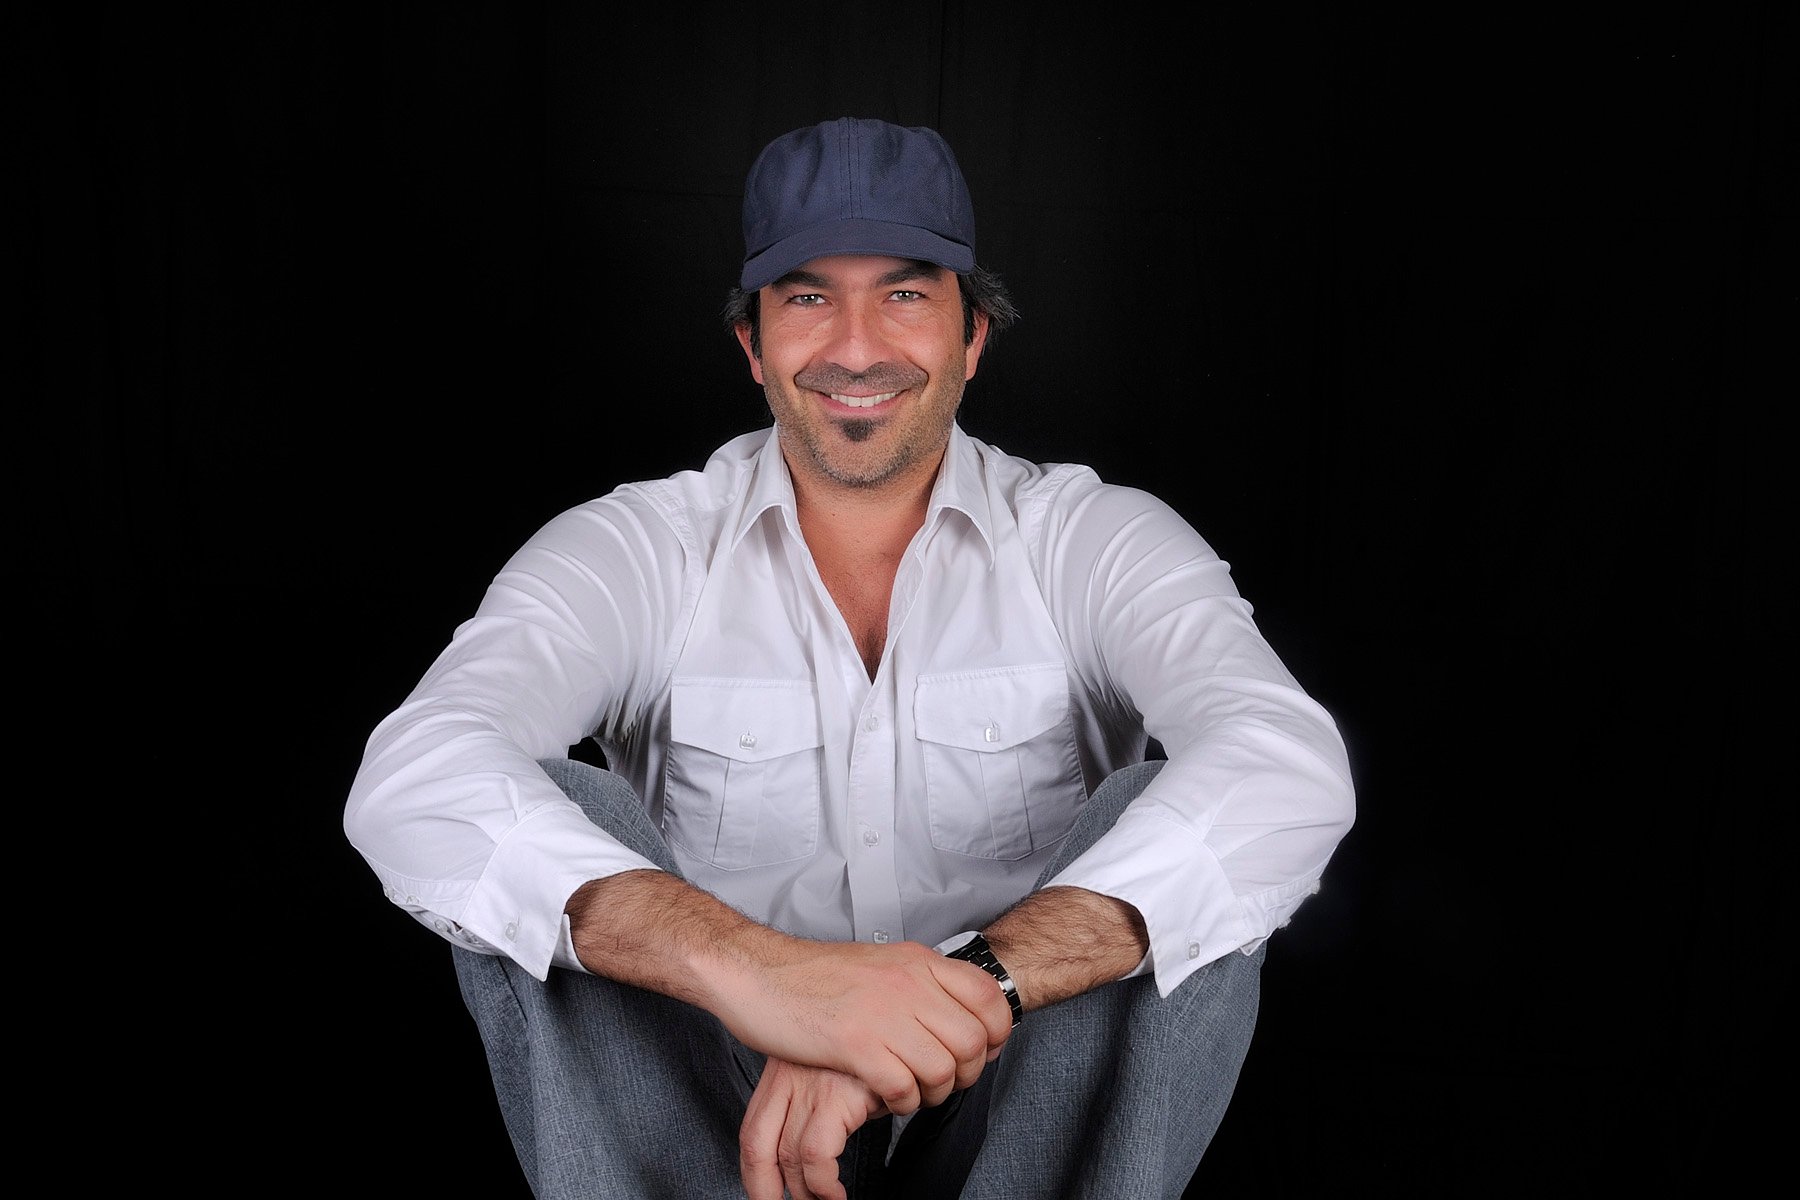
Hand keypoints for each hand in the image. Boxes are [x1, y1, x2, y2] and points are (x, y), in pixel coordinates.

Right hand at [711, 935, 1011, 1114]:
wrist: (756, 973)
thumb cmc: (811, 976)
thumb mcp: (879, 963)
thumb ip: (918, 982)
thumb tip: (953, 1009)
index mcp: (916, 961)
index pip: (988, 996)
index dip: (996, 1033)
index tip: (983, 1051)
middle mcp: (907, 983)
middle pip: (973, 1041)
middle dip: (967, 1073)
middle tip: (943, 1082)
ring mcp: (882, 1012)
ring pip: (943, 1069)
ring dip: (933, 1092)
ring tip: (912, 1092)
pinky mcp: (854, 1044)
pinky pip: (904, 1086)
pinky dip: (902, 1101)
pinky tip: (886, 1096)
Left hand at [739, 1058, 886, 1199]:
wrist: (910, 1028)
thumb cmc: (875, 1052)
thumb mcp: (833, 1072)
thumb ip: (815, 1104)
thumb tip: (808, 1158)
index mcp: (782, 1070)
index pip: (751, 1131)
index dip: (754, 1172)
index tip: (763, 1193)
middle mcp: (790, 1075)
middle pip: (757, 1146)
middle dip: (765, 1190)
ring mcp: (812, 1084)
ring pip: (789, 1155)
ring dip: (805, 1192)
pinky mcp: (838, 1094)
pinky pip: (818, 1155)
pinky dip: (824, 1185)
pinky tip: (836, 1194)